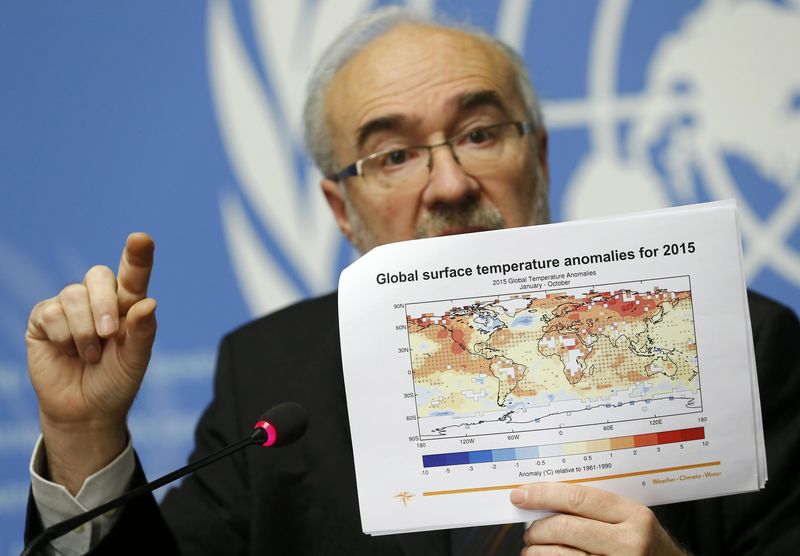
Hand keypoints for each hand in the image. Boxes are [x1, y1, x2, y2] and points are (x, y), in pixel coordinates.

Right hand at [26, 233, 156, 493]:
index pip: (134, 274)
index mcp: (128, 306)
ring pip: (73, 295)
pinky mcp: (44, 320)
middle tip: (109, 334)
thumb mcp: (136, 361)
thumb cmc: (116, 382)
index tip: (141, 239)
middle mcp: (99, 300)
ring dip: (84, 328)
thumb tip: (149, 302)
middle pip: (98, 276)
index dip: (137, 256)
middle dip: (105, 303)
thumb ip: (142, 332)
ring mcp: (69, 308)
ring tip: (90, 354)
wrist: (85, 411)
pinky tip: (67, 351)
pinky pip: (50, 312)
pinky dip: (62, 335)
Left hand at [510, 482, 687, 554]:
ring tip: (533, 548)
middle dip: (537, 528)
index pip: (578, 499)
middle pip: (565, 529)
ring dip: (537, 551)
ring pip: (561, 555)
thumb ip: (597, 508)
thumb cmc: (645, 544)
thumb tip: (545, 499)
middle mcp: (629, 543)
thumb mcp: (631, 519)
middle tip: (529, 530)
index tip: (521, 495)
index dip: (544, 495)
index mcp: (634, 516)